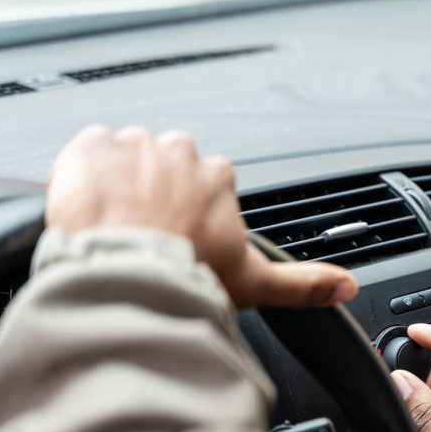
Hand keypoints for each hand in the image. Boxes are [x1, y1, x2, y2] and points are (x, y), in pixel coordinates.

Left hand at [45, 125, 356, 307]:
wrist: (127, 272)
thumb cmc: (190, 275)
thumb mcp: (256, 283)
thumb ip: (304, 284)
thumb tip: (347, 286)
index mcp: (217, 174)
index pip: (204, 183)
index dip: (191, 213)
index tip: (182, 238)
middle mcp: (177, 150)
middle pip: (164, 166)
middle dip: (154, 194)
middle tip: (146, 235)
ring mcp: (131, 145)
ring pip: (124, 158)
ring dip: (118, 185)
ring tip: (114, 228)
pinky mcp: (87, 148)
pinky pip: (84, 153)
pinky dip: (83, 177)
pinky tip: (88, 212)